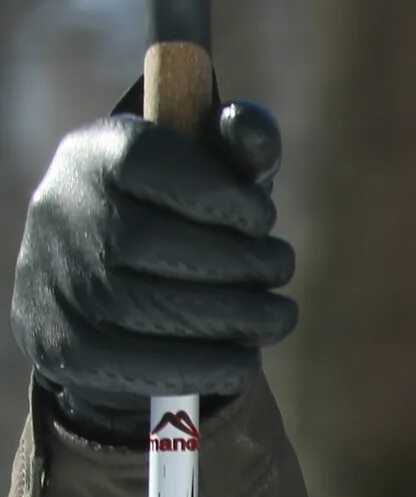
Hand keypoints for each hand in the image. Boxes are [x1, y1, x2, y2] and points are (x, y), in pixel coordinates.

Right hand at [10, 97, 295, 443]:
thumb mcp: (204, 173)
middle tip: (277, 267)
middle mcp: (61, 215)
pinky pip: (156, 368)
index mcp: (94, 156)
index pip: (153, 162)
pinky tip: (244, 355)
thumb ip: (236, 147)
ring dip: (245, 318)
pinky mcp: (68, 351)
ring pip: (168, 311)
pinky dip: (218, 365)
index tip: (260, 217)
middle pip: (168, 246)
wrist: (94, 294)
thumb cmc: (173, 219)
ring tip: (273, 314)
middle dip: (248, 264)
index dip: (225, 196)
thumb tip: (252, 128)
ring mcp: (58, 286)